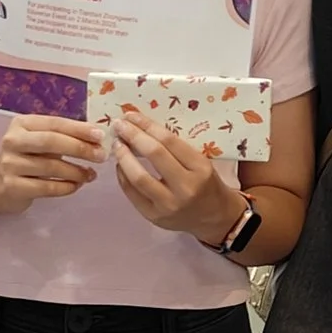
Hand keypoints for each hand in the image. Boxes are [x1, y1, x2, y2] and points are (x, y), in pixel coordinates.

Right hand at [0, 115, 101, 212]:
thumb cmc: (28, 159)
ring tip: (91, 175)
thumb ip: (65, 137)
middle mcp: (12, 141)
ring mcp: (10, 164)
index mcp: (21, 124)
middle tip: (101, 156)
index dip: (79, 129)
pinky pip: (46, 187)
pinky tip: (76, 185)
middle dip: (79, 148)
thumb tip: (97, 138)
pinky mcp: (12, 187)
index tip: (100, 136)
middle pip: (50, 141)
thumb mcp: (41, 143)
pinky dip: (66, 187)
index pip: (54, 123)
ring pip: (50, 166)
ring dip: (76, 171)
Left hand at [109, 113, 237, 241]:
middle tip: (119, 125)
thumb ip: (175, 148)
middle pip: (154, 155)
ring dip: (123, 157)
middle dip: (133, 136)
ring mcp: (168, 205)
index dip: (147, 125)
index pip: (170, 141)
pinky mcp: (154, 217)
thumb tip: (141, 128)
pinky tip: (120, 165)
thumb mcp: (200, 162)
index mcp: (200, 168)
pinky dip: (123, 176)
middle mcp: (185, 187)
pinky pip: (132, 193)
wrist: (214, 217)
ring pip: (138, 177)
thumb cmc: (206, 184)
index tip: (131, 115)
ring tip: (117, 145)